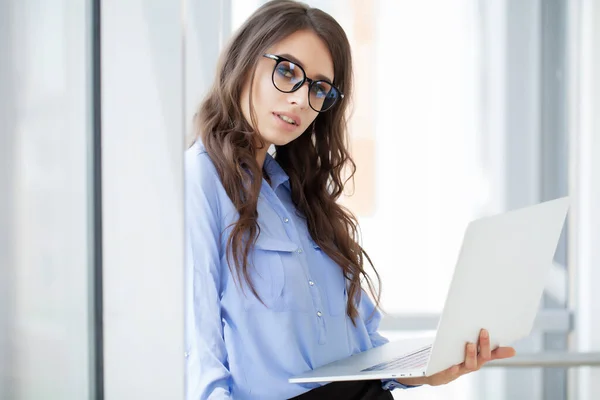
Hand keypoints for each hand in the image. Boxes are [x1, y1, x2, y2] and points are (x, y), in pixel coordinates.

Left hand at [395, 329, 515, 386]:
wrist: (431, 371)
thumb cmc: (450, 356)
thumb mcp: (462, 347)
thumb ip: (472, 339)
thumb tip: (484, 326)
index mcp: (475, 358)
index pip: (491, 355)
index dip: (501, 352)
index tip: (512, 349)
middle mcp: (469, 365)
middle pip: (482, 358)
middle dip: (484, 346)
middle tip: (483, 331)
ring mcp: (458, 371)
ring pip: (469, 365)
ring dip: (470, 354)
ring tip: (469, 344)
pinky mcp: (444, 374)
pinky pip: (449, 373)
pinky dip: (452, 369)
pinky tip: (453, 365)